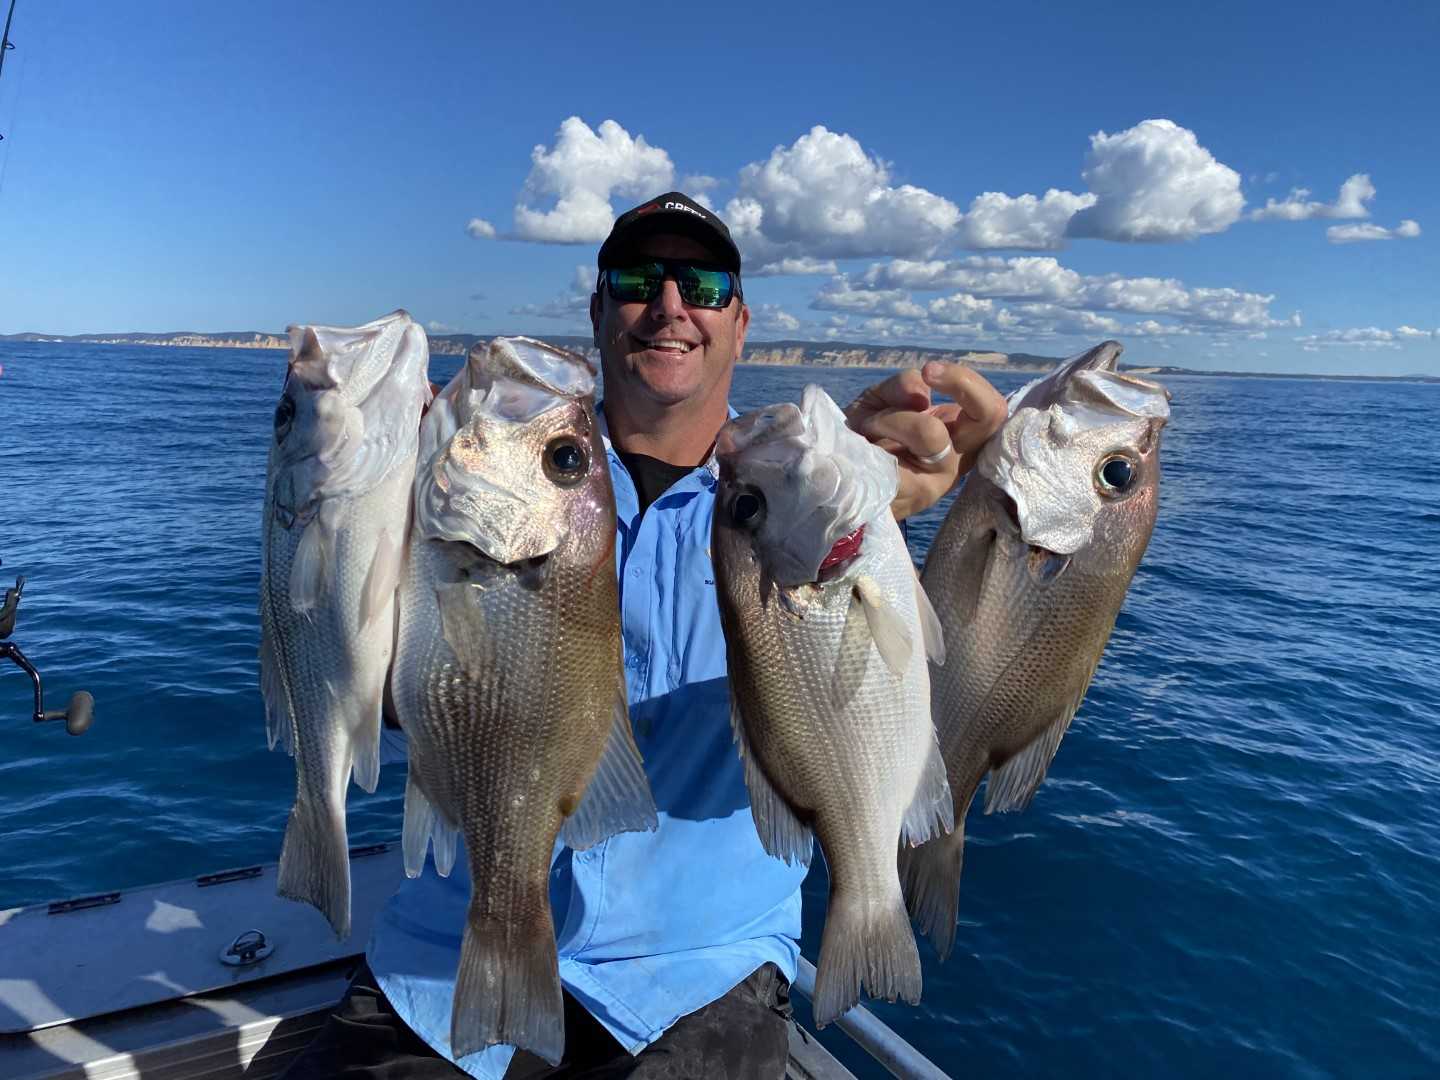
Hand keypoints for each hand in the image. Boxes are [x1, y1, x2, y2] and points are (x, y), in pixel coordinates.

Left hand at [845, 362, 1007, 520]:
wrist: (834, 478)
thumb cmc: (863, 438)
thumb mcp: (882, 399)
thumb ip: (904, 386)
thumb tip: (922, 393)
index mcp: (957, 436)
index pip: (993, 410)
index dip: (969, 382)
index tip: (930, 370)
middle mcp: (957, 458)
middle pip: (991, 416)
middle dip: (960, 382)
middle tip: (928, 372)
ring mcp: (939, 480)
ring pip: (933, 432)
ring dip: (894, 417)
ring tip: (870, 425)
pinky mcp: (912, 495)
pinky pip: (902, 455)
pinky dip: (878, 435)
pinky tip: (863, 444)